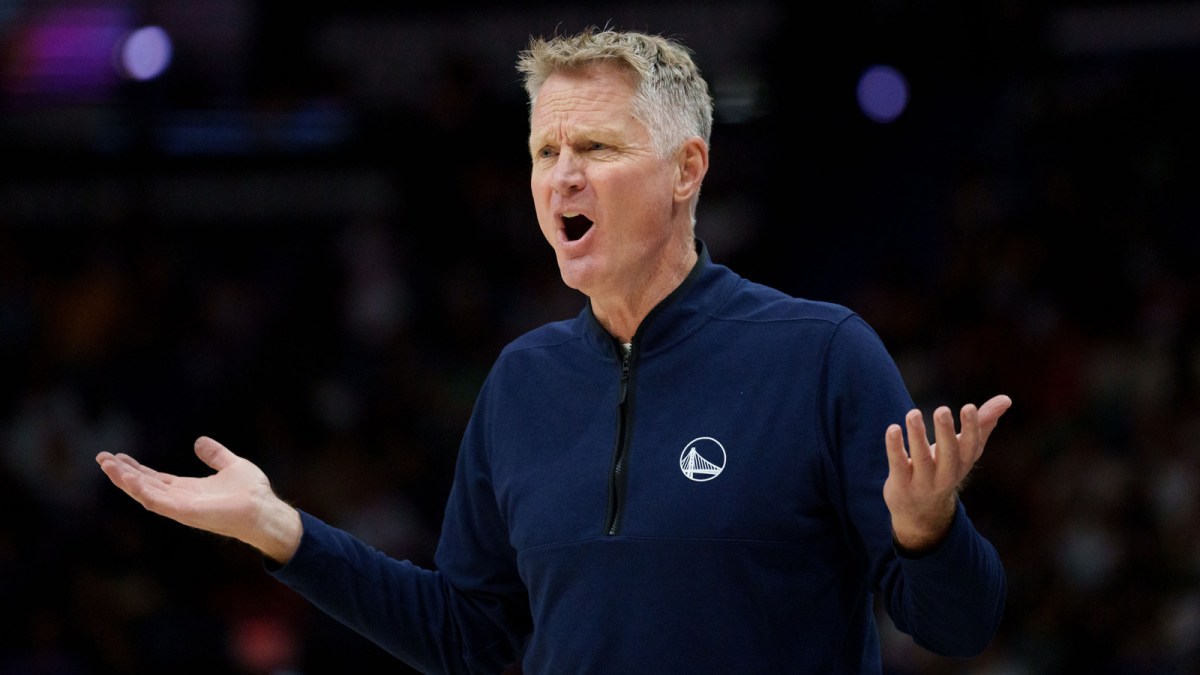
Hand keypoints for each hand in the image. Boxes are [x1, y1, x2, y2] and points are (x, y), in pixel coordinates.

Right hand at [95, 436, 301, 562]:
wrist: (264, 509)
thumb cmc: (252, 493)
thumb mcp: (231, 465)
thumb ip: (215, 455)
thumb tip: (200, 441)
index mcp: (187, 488)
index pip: (155, 478)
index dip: (135, 469)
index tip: (117, 457)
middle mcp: (180, 499)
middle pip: (144, 485)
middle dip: (122, 473)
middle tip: (102, 458)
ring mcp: (180, 507)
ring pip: (144, 493)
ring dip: (125, 481)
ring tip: (107, 466)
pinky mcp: (184, 512)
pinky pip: (157, 501)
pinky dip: (141, 489)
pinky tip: (128, 478)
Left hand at [883, 395, 1011, 552]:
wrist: (922, 512)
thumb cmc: (946, 469)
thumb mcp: (965, 450)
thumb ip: (983, 424)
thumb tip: (1006, 399)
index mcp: (963, 463)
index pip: (970, 446)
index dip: (972, 428)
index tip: (969, 407)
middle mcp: (946, 474)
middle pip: (948, 454)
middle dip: (945, 432)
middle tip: (942, 410)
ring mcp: (923, 482)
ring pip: (921, 459)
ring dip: (917, 436)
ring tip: (913, 414)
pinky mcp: (901, 485)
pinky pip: (898, 465)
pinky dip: (895, 448)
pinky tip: (893, 429)